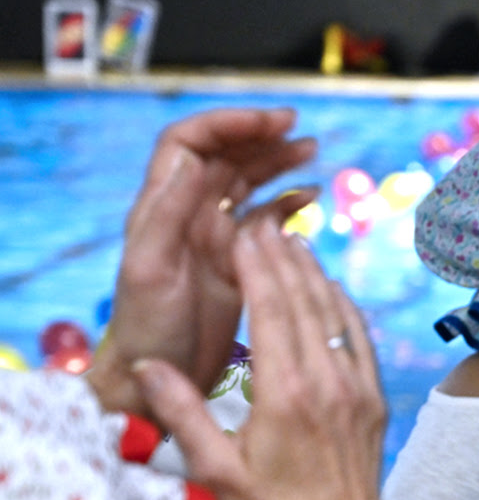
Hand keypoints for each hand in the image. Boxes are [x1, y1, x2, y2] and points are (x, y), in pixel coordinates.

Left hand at [88, 108, 316, 424]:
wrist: (155, 377)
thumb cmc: (146, 328)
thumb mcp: (150, 268)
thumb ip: (169, 211)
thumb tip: (193, 158)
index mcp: (162, 208)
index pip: (190, 143)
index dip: (229, 124)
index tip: (271, 123)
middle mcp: (186, 214)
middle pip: (223, 156)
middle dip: (260, 137)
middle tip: (301, 132)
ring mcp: (212, 237)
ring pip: (245, 183)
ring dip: (276, 163)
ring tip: (311, 153)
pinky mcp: (235, 263)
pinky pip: (262, 221)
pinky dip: (286, 204)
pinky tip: (309, 198)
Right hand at [133, 218, 401, 499]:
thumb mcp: (216, 472)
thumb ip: (183, 414)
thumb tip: (148, 367)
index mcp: (287, 394)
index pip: (272, 310)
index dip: (257, 266)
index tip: (242, 232)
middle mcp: (328, 381)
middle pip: (305, 302)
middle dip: (282, 258)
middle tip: (260, 223)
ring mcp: (357, 387)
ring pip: (337, 314)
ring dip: (314, 275)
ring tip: (292, 241)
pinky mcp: (374, 397)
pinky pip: (361, 338)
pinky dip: (344, 307)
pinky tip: (330, 288)